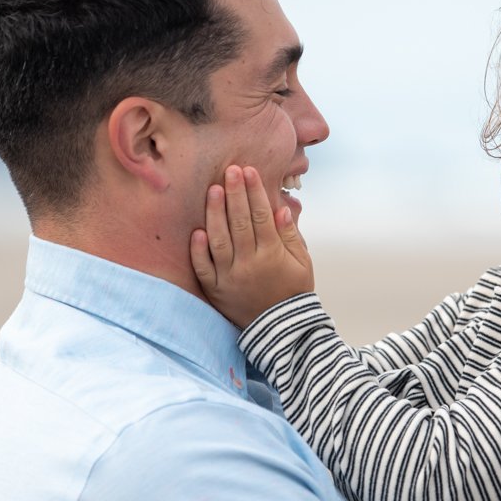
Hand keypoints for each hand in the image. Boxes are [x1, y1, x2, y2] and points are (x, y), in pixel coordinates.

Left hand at [191, 165, 314, 327]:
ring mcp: (229, 277)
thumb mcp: (302, 263)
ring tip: (213, 190)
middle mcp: (249, 264)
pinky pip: (203, 268)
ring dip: (215, 214)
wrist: (280, 330)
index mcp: (272, 255)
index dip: (255, 192)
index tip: (249, 171)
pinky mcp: (215, 289)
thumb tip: (281, 209)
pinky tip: (197, 230)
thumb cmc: (293, 291)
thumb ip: (291, 236)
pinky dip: (199, 250)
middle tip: (230, 170)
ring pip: (219, 240)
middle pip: (239, 223)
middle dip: (235, 194)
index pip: (261, 217)